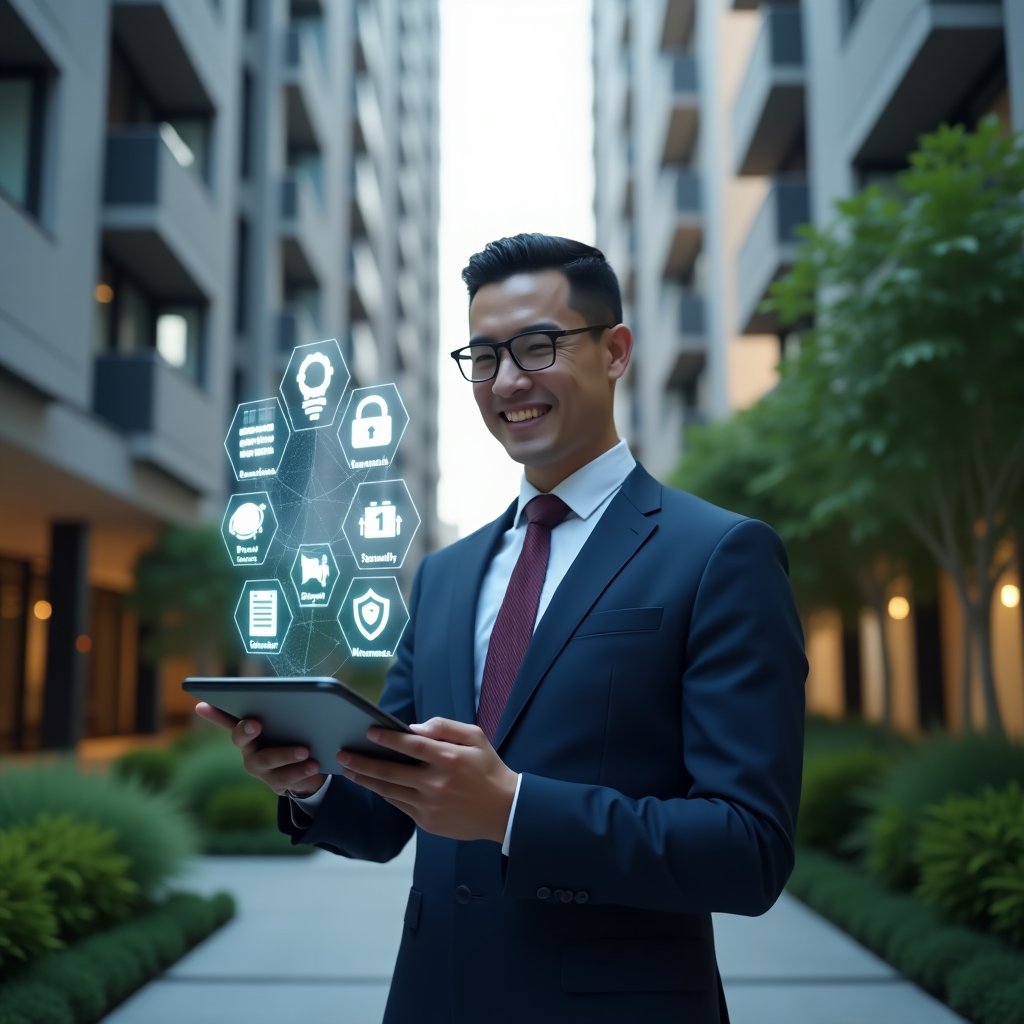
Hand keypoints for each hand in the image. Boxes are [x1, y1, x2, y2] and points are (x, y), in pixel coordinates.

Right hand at [194, 702, 325, 796]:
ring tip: (305, 751)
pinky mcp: (276, 784)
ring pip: (266, 761)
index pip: (226, 717)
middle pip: (240, 739)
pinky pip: (286, 779)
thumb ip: (285, 707)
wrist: (306, 771)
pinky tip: (315, 764)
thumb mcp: (290, 721)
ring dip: (285, 755)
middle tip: (255, 723)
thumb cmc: (293, 737)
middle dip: (245, 731)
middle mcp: (248, 749)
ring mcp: (261, 769)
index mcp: (249, 730)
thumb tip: (300, 688)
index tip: (203, 705)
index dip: (213, 712)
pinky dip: (301, 771)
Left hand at [337, 718, 517, 843]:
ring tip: (349, 770)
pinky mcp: (427, 822)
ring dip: (367, 779)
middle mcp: (436, 783)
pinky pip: (399, 805)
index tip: (368, 730)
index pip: (409, 745)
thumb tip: (414, 728)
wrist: (504, 810)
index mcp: (448, 758)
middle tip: (343, 754)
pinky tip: (374, 785)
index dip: (386, 737)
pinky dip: (385, 794)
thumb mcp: (475, 737)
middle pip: (390, 771)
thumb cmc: (488, 768)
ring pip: (389, 790)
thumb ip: (444, 727)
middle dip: (363, 761)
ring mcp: (430, 805)